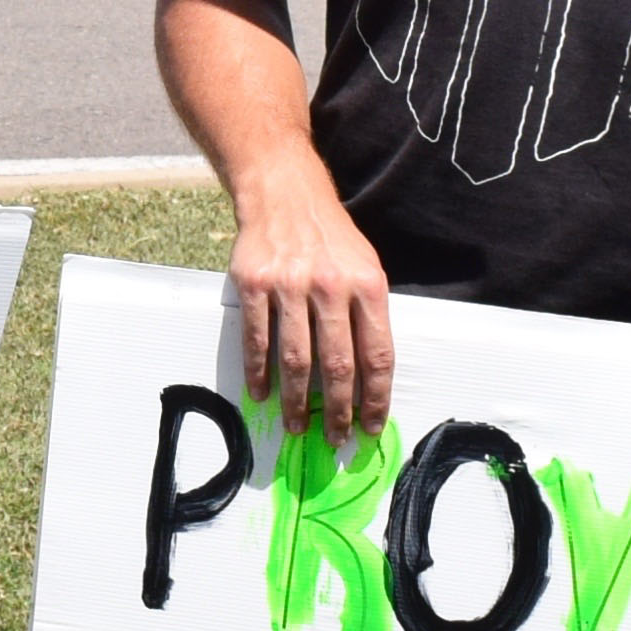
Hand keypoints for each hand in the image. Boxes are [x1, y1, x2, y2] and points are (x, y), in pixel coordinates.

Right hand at [224, 182, 391, 447]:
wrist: (284, 192)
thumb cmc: (330, 237)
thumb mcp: (365, 266)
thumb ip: (368, 315)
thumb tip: (368, 377)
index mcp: (368, 285)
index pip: (377, 354)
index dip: (376, 397)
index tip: (372, 425)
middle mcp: (331, 286)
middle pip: (337, 365)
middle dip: (337, 411)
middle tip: (335, 438)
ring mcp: (290, 285)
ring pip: (295, 360)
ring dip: (295, 402)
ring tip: (297, 426)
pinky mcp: (254, 284)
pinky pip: (257, 339)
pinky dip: (258, 373)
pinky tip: (261, 394)